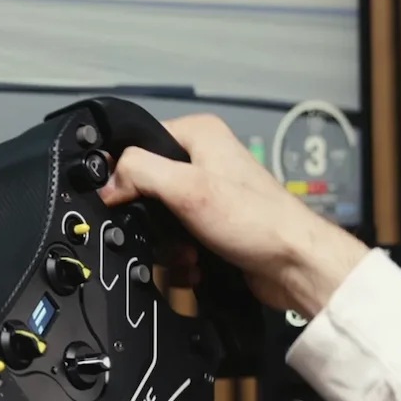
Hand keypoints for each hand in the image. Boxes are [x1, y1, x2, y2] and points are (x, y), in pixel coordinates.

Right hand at [98, 114, 369, 316]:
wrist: (293, 265)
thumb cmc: (257, 222)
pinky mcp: (214, 224)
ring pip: (161, 219)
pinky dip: (180, 257)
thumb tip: (108, 180)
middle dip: (150, 220)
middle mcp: (206, 160)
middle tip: (163, 232)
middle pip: (147, 186)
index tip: (122, 200)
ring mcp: (210, 194)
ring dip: (167, 245)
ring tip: (185, 253)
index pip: (139, 143)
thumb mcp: (187, 189)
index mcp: (200, 135)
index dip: (125, 174)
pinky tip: (194, 265)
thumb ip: (139, 173)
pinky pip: (178, 240)